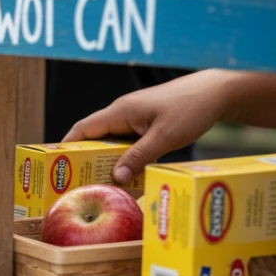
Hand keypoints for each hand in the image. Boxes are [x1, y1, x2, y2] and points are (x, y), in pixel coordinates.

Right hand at [62, 72, 231, 183]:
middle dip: (86, 159)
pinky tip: (131, 174)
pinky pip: (130, 143)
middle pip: (95, 138)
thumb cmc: (191, 108)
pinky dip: (127, 158)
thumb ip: (140, 156)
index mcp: (120, 111)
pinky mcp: (148, 124)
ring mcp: (136, 119)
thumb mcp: (165, 137)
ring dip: (108, 161)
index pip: (83, 129)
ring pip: (114, 143)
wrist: (218, 92)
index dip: (68, 146)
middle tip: (80, 183)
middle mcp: (123, 114)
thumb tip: (115, 177)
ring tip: (103, 184)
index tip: (57, 166)